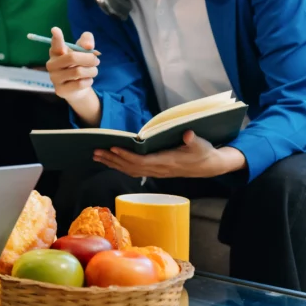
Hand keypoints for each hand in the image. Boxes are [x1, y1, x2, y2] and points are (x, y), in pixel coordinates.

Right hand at [46, 27, 99, 102]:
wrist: (77, 87)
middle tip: (96, 60)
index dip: (56, 37)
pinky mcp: (60, 90)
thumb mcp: (84, 50)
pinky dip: (89, 81)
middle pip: (73, 58)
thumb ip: (87, 41)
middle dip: (89, 58)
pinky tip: (86, 80)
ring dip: (92, 71)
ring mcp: (54, 78)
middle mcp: (51, 64)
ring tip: (93, 71)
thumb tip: (89, 47)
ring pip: (79, 72)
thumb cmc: (79, 64)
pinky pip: (80, 84)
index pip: (56, 44)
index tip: (55, 30)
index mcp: (56, 52)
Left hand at [94, 131, 246, 177]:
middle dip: (112, 159)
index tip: (113, 148)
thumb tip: (188, 134)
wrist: (209, 165)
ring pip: (130, 170)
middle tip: (95, 152)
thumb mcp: (202, 144)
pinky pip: (134, 170)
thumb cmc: (203, 152)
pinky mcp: (155, 171)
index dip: (127, 156)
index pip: (142, 161)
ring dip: (112, 163)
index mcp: (167, 161)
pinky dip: (120, 165)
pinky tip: (110, 161)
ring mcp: (156, 172)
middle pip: (131, 167)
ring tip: (96, 156)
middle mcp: (158, 169)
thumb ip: (193, 140)